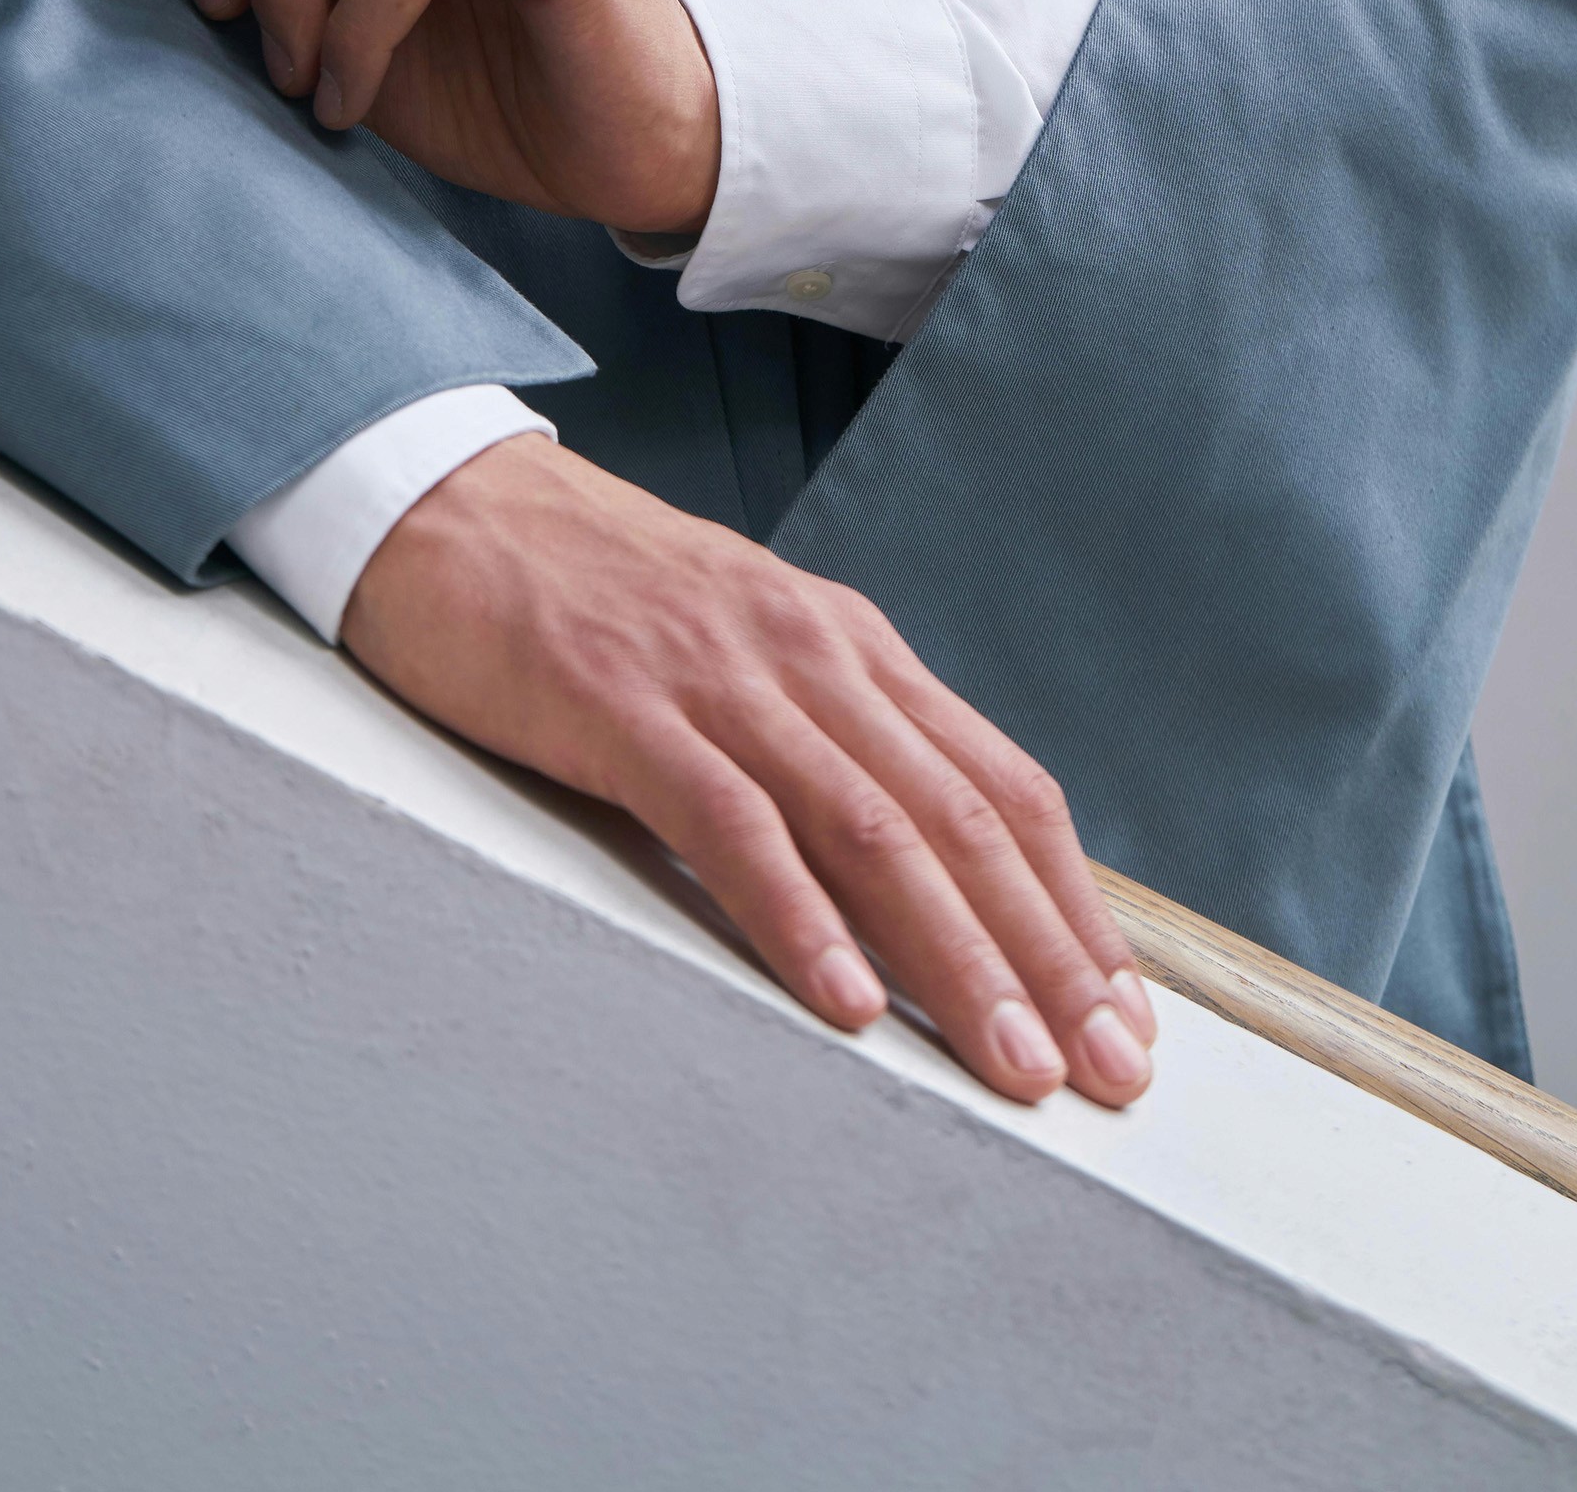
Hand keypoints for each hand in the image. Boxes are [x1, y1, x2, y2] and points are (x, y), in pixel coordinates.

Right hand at [344, 433, 1157, 1110]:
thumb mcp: (745, 649)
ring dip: (951, 956)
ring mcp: (722, 678)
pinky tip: (841, 1000)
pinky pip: (731, 823)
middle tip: (1104, 1072)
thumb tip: (921, 865)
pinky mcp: (625, 708)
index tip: (1122, 1013)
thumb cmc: (596, 594)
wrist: (454, 503)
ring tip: (1007, 1062)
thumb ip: (828, 735)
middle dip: (1045, 954)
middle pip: (959, 819)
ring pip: (871, 828)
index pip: (998, 785)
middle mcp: (811, 654)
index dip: (1071, 904)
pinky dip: (796, 916)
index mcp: (850, 645)